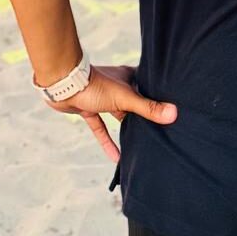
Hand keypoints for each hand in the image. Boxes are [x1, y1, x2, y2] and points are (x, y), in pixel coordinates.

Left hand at [46, 65, 176, 162]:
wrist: (63, 85)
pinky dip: (107, 141)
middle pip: (134, 102)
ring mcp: (102, 98)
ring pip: (118, 116)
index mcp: (127, 77)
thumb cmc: (94, 85)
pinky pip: (101, 128)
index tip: (173, 105)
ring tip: (142, 145)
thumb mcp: (125, 98)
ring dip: (127, 129)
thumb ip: (148, 108)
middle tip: (161, 130)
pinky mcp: (88, 109)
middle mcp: (116, 87)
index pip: (147, 84)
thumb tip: (173, 113)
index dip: (159, 94)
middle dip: (144, 115)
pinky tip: (116, 158)